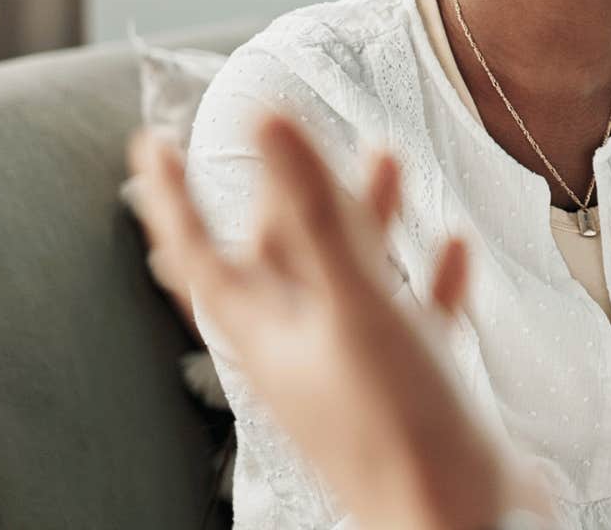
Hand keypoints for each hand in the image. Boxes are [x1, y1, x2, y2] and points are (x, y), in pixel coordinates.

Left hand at [128, 117, 550, 529]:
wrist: (458, 520)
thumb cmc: (398, 427)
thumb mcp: (354, 304)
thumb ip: (317, 212)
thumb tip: (269, 120)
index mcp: (269, 334)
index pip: (199, 253)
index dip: (172, 196)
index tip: (153, 145)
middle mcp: (305, 350)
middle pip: (281, 257)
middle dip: (293, 191)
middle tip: (296, 137)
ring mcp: (358, 371)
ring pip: (350, 279)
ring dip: (366, 220)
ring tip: (387, 163)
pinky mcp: (412, 388)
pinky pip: (414, 319)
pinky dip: (429, 278)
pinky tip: (453, 250)